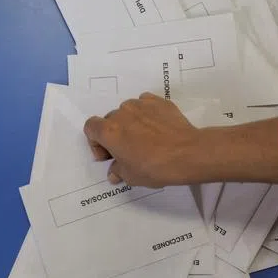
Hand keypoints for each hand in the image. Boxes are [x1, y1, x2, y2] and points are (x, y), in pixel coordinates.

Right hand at [84, 94, 204, 187]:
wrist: (187, 153)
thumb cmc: (154, 167)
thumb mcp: (131, 177)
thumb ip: (118, 171)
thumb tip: (114, 171)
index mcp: (109, 131)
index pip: (90, 127)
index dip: (96, 142)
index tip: (108, 155)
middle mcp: (121, 113)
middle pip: (110, 120)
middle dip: (115, 134)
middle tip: (128, 150)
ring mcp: (141, 104)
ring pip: (128, 111)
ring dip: (131, 123)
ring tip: (145, 138)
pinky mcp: (159, 101)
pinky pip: (145, 104)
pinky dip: (147, 114)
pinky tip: (156, 127)